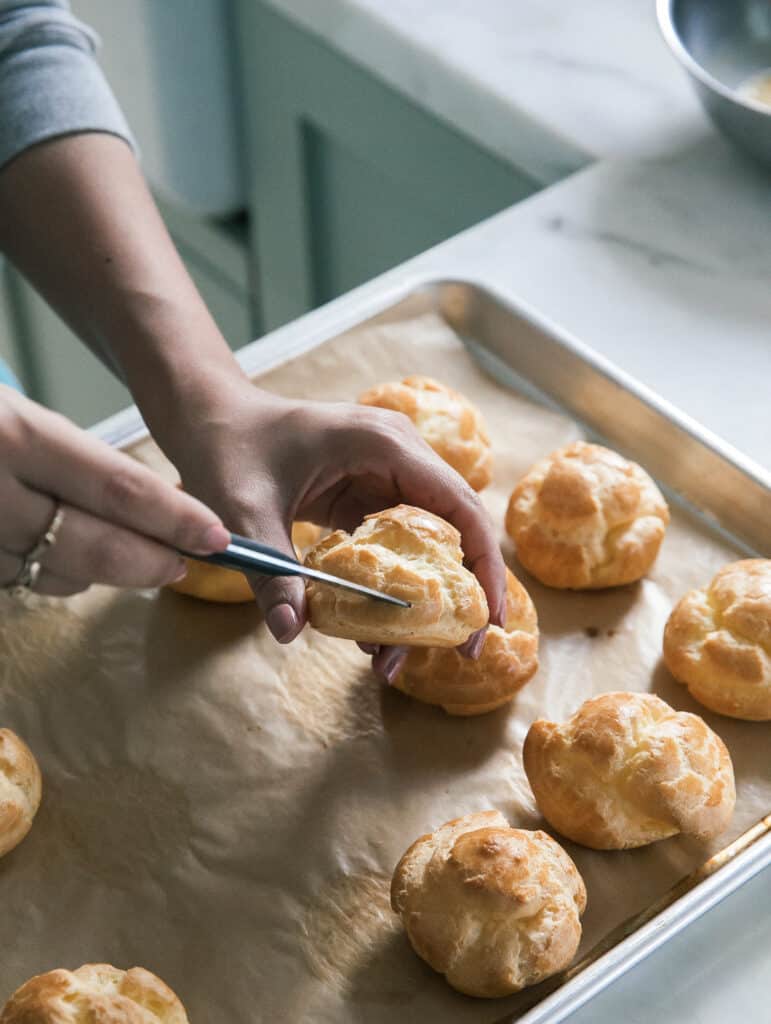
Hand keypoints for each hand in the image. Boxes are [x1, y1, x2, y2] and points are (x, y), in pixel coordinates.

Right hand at [0, 386, 228, 595]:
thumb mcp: (10, 412)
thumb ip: (67, 451)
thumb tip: (142, 497)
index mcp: (14, 436)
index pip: (118, 488)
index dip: (177, 519)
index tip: (218, 536)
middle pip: (98, 547)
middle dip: (153, 561)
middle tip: (184, 563)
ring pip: (62, 574)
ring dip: (108, 572)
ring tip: (135, 555)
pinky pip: (25, 581)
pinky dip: (59, 574)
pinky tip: (70, 556)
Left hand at [163, 381, 507, 680]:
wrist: (211, 418)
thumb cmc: (229, 449)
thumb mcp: (245, 510)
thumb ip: (271, 571)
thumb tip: (291, 632)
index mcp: (386, 445)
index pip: (460, 507)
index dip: (483, 565)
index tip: (487, 620)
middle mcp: (400, 456)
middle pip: (454, 530)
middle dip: (460, 593)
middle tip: (461, 653)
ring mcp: (388, 474)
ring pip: (428, 543)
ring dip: (423, 598)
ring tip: (397, 658)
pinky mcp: (369, 495)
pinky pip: (398, 545)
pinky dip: (394, 587)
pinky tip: (375, 632)